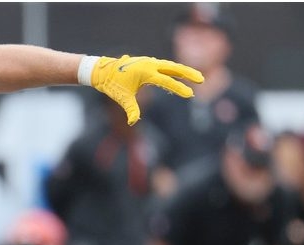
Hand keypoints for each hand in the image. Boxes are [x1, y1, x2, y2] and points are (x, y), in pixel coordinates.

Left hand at [89, 55, 203, 124]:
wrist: (102, 71)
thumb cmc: (112, 84)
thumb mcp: (122, 98)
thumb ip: (130, 109)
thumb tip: (133, 122)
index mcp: (145, 71)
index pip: (166, 81)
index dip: (179, 88)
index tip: (190, 94)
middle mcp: (149, 64)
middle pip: (174, 68)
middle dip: (188, 73)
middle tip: (201, 80)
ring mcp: (149, 62)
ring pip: (170, 65)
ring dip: (183, 71)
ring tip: (196, 77)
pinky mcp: (148, 63)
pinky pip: (164, 67)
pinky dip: (174, 71)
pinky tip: (180, 77)